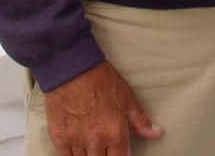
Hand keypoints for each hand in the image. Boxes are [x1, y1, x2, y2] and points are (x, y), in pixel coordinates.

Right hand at [44, 60, 162, 155]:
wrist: (72, 67)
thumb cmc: (101, 79)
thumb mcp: (127, 97)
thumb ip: (140, 120)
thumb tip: (156, 132)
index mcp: (115, 132)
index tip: (119, 153)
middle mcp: (96, 141)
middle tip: (105, 148)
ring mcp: (76, 141)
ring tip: (93, 148)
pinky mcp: (59, 137)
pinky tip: (77, 150)